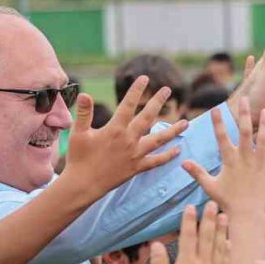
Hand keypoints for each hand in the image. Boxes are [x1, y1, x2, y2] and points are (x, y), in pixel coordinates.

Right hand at [64, 76, 189, 198]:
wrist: (83, 185)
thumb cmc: (79, 158)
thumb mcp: (78, 133)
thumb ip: (84, 113)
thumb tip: (84, 94)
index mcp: (115, 129)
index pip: (128, 105)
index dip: (136, 91)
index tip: (145, 78)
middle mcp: (129, 140)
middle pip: (148, 117)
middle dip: (158, 102)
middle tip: (167, 90)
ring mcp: (135, 155)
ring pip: (159, 140)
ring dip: (173, 131)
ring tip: (186, 123)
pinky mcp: (137, 168)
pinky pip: (156, 161)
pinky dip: (167, 156)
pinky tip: (177, 150)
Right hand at [151, 203, 228, 263]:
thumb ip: (159, 263)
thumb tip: (156, 244)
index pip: (188, 237)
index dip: (189, 221)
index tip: (189, 207)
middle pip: (207, 237)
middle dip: (209, 219)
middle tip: (211, 204)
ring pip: (219, 246)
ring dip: (221, 229)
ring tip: (222, 215)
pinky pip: (225, 260)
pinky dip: (226, 247)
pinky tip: (227, 240)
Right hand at [182, 99, 264, 217]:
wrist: (247, 216)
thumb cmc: (227, 202)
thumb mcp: (210, 186)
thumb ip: (197, 172)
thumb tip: (182, 162)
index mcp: (230, 161)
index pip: (221, 137)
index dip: (218, 123)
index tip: (216, 108)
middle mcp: (245, 159)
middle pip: (244, 132)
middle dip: (244, 114)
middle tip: (245, 99)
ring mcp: (259, 164)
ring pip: (263, 140)